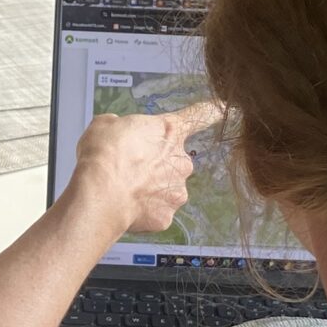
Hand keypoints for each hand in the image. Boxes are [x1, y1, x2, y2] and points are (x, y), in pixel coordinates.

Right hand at [69, 101, 222, 235]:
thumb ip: (120, 127)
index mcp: (169, 131)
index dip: (213, 112)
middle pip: (174, 162)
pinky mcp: (165, 217)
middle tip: (129, 169)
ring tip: (123, 189)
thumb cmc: (104, 155)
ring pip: (165, 190)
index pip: (199, 116)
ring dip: (149, 189)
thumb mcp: (105, 125)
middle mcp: (181, 162)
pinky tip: (125, 206)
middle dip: (156, 165)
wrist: (101, 194)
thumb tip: (118, 133)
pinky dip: (141, 211)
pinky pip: (155, 212)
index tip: (226, 109)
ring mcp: (176, 192)